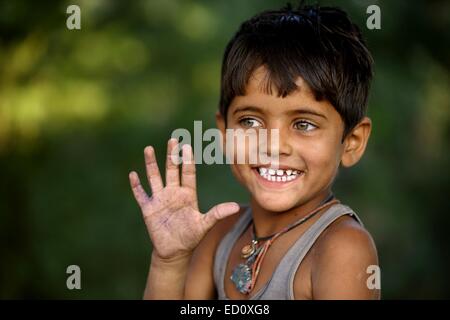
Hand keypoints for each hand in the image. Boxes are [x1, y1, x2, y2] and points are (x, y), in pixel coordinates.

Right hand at [129, 138, 239, 260]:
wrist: (175, 251)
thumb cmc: (191, 237)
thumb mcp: (204, 224)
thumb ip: (217, 214)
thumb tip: (235, 207)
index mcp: (188, 194)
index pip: (188, 173)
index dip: (187, 160)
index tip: (187, 146)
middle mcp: (173, 193)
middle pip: (171, 170)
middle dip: (172, 155)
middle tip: (172, 139)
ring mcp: (160, 199)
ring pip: (154, 177)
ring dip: (151, 164)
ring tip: (148, 149)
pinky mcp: (149, 209)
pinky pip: (141, 195)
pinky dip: (136, 186)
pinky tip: (133, 174)